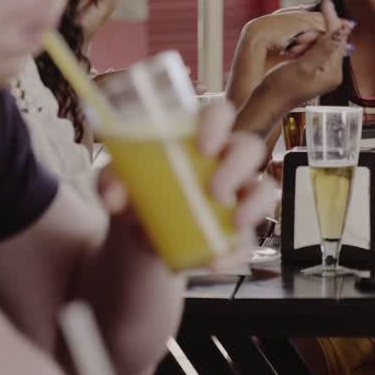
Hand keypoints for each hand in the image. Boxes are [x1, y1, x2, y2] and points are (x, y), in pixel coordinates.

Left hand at [96, 101, 274, 258]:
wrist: (138, 235)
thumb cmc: (135, 192)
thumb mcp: (115, 183)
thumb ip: (109, 182)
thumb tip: (115, 196)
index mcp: (198, 136)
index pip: (220, 113)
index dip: (218, 123)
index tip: (203, 145)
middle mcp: (225, 160)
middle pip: (250, 148)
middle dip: (238, 166)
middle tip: (215, 189)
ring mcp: (237, 195)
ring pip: (264, 190)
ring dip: (255, 204)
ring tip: (235, 220)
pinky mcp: (238, 230)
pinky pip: (248, 239)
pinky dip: (236, 252)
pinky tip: (216, 262)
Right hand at [260, 0, 353, 103]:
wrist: (266, 101)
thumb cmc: (282, 86)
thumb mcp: (304, 65)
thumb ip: (326, 46)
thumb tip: (346, 28)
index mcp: (333, 72)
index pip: (338, 38)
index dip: (330, 19)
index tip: (324, 1)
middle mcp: (332, 72)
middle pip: (329, 39)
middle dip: (312, 35)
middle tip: (296, 43)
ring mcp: (322, 71)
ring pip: (318, 42)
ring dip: (304, 40)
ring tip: (292, 50)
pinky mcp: (312, 69)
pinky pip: (311, 49)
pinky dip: (301, 47)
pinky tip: (291, 52)